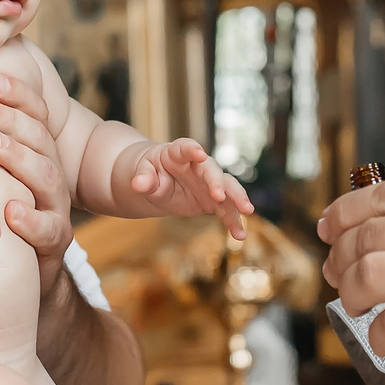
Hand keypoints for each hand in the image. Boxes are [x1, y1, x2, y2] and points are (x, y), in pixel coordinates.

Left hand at [0, 70, 71, 297]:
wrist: (12, 278)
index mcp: (33, 152)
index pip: (33, 114)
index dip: (17, 95)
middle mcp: (48, 175)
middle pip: (40, 139)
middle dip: (12, 119)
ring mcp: (53, 210)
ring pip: (48, 179)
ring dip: (20, 159)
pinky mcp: (53, 247)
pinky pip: (48, 232)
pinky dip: (32, 221)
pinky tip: (12, 211)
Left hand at [129, 139, 251, 236]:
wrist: (157, 181)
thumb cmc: (149, 172)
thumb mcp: (142, 174)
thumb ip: (143, 178)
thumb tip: (138, 184)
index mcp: (177, 153)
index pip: (185, 148)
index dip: (192, 150)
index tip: (199, 154)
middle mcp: (198, 165)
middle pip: (212, 169)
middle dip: (217, 181)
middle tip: (219, 195)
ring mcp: (209, 182)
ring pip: (227, 187)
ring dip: (237, 198)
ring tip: (246, 211)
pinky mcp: (213, 199)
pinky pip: (226, 209)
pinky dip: (233, 221)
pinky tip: (240, 235)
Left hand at [318, 170, 384, 369]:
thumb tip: (373, 224)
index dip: (346, 212)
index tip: (328, 227)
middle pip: (371, 236)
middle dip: (341, 256)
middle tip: (336, 271)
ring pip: (370, 276)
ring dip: (350, 291)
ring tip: (354, 301)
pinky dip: (378, 333)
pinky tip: (384, 336)